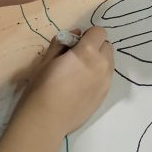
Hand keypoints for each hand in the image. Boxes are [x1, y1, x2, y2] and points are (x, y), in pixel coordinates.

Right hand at [17, 27, 112, 142]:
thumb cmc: (42, 87)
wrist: (46, 120)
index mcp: (88, 52)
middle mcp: (102, 64)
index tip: (76, 43)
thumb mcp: (47, 59)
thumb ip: (62, 42)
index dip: (88, 35)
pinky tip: (82, 86)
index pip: (100, 31)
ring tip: (80, 73)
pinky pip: (106, 77)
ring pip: (109, 62)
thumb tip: (76, 34)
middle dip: (95, 47)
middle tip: (78, 57)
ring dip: (99, 61)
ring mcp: (106, 81)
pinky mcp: (105, 94)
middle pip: (107, 46)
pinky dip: (98, 75)